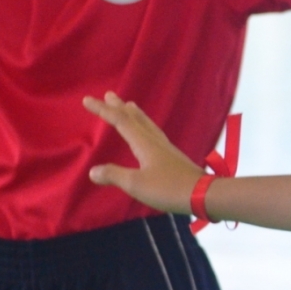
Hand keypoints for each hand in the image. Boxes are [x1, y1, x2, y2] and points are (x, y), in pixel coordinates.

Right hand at [84, 92, 202, 213]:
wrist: (204, 195)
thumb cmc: (168, 188)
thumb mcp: (136, 184)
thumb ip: (114, 175)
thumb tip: (93, 171)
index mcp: (144, 143)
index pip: (120, 121)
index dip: (102, 110)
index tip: (87, 99)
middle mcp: (155, 141)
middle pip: (135, 118)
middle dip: (120, 107)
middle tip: (109, 94)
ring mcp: (167, 148)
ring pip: (147, 125)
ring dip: (135, 114)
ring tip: (129, 106)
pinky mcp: (173, 157)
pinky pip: (154, 134)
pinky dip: (145, 126)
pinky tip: (148, 134)